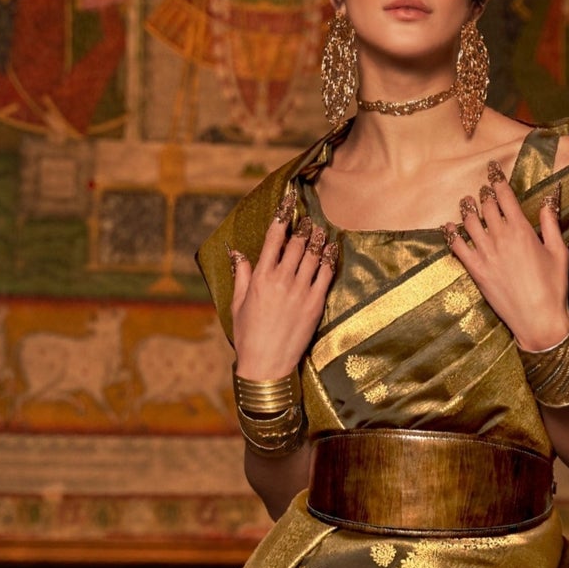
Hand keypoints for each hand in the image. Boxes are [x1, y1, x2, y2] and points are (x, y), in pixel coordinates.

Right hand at [231, 188, 337, 378]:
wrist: (267, 364)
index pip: (273, 238)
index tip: (288, 203)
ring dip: (317, 239)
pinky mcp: (315, 304)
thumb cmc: (248, 335)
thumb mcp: (238, 303)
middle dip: (302, 228)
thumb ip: (242, 275)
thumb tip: (236, 254)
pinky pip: (325, 275)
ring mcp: (300, 292)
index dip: (282, 217)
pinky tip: (331, 249)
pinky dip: (329, 259)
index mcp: (261, 277)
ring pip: (313, 256)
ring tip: (320, 230)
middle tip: (307, 220)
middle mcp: (282, 280)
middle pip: (296, 243)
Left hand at [446, 167, 568, 352]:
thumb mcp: (558, 251)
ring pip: (470, 222)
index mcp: (522, 230)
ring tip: (466, 202)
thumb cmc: (553, 287)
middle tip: (483, 189)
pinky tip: (448, 227)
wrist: (538, 319)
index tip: (493, 169)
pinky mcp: (476, 270)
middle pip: (487, 206)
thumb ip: (551, 223)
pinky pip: (458, 247)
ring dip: (467, 209)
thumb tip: (550, 198)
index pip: (505, 197)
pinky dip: (451, 234)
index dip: (498, 181)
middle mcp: (501, 237)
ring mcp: (486, 254)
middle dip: (484, 194)